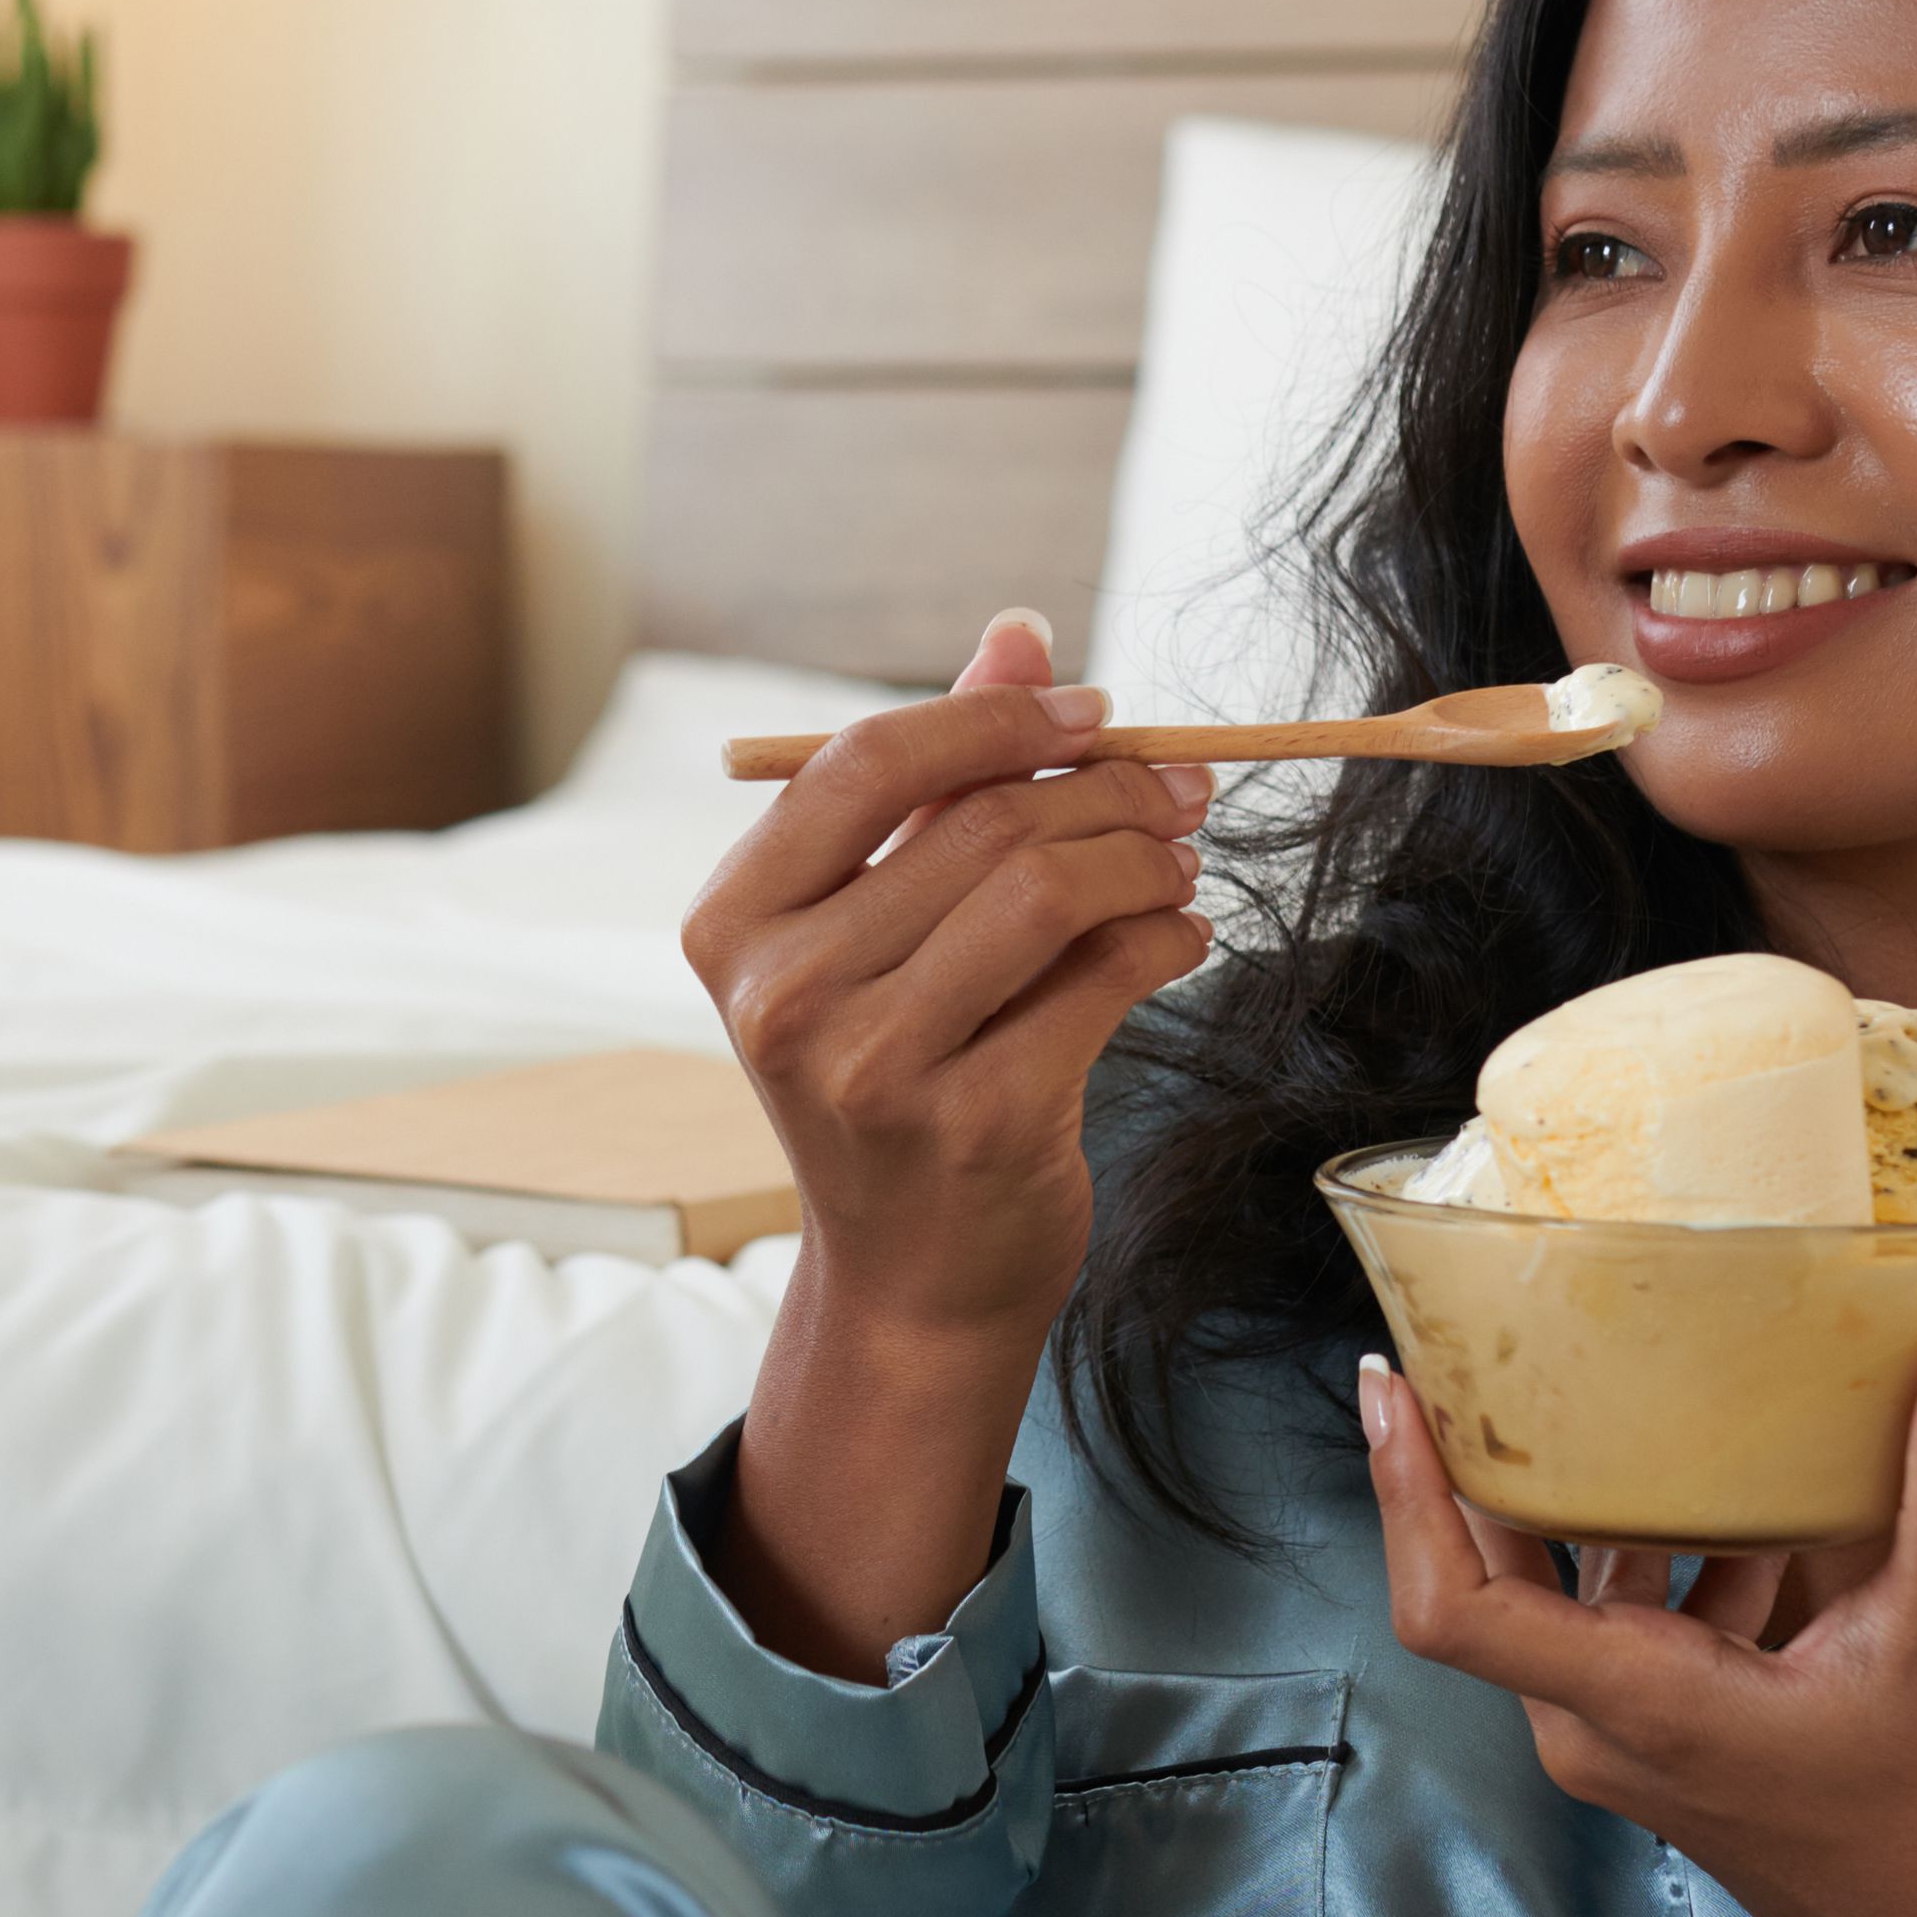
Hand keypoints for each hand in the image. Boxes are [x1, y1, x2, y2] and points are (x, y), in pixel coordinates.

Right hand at [685, 613, 1215, 1665]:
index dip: (999, 720)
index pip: (868, 761)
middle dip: (1107, 790)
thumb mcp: (885, 929)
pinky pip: (1105, 978)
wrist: (911, 1282)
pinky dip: (1167, 937)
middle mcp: (784, 994)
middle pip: (980, 824)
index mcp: (734, 923)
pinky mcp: (978, 1123)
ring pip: (1049, 892)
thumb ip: (941, 782)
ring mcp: (874, 1067)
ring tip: (1181, 861)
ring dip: (1145, 857)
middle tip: (1179, 792)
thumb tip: (1021, 634)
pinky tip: (1182, 935)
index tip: (1096, 714)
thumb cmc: (898, 1078)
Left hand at [1360, 1338, 1916, 1916]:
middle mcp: (1600, 1728)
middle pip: (1494, 1576)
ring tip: (1634, 1390)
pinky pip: (1630, 1626)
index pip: (1451, 1606)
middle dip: (1487, 1462)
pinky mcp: (1670, 1744)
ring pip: (1570, 1596)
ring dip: (1601, 1504)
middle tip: (1494, 1340)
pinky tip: (1753, 1500)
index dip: (1402, 1491)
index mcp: (1634, 1704)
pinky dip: (1670, 1556)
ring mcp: (1630, 1743)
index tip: (1386, 1386)